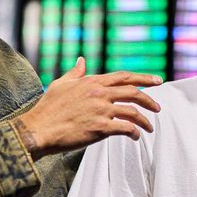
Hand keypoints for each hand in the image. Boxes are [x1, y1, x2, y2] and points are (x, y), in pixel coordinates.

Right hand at [12, 57, 161, 158]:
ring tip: (149, 127)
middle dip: (150, 99)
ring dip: (145, 120)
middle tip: (158, 107)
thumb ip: (75, 72)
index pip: (124, 77)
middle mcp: (99, 94)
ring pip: (132, 112)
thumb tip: (82, 60)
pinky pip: (125, 128)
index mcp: (92, 82)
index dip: (143, 78)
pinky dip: (134, 132)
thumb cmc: (48, 108)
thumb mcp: (61, 84)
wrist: (38, 129)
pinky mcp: (100, 128)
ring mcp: (101, 110)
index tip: (157, 80)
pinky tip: (136, 136)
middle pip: (133, 92)